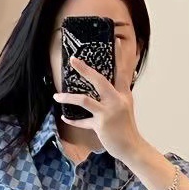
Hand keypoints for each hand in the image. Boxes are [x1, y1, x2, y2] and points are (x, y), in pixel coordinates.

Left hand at [53, 44, 143, 163]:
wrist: (131, 147)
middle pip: (99, 80)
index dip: (120, 57)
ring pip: (85, 100)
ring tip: (57, 97)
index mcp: (124, 95)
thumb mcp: (125, 107)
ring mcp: (108, 113)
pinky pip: (83, 121)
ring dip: (68, 98)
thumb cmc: (126, 127)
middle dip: (85, 69)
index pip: (122, 72)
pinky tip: (65, 117)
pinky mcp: (101, 125)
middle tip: (73, 60)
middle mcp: (116, 101)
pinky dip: (73, 120)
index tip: (117, 42)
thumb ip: (118, 95)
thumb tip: (109, 85)